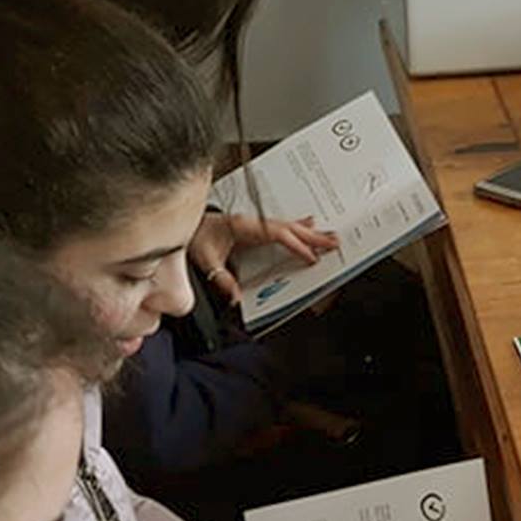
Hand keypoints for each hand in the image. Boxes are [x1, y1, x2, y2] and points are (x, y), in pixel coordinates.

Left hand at [189, 212, 339, 303]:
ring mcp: (254, 222)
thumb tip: (236, 298)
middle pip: (289, 227)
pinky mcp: (253, 226)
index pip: (277, 234)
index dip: (295, 245)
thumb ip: (221, 279)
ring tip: (330, 236)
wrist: (186, 226)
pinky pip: (280, 226)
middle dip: (313, 237)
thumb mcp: (205, 261)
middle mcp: (252, 222)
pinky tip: (308, 224)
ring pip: (288, 225)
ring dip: (309, 231)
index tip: (312, 257)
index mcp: (244, 226)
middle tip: (334, 243)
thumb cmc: (195, 239)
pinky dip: (297, 227)